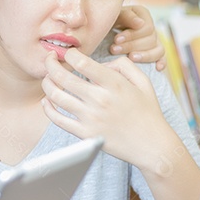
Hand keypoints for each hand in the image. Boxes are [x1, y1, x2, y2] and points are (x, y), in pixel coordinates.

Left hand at [42, 51, 169, 167]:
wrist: (152, 146)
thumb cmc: (148, 112)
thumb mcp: (143, 81)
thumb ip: (123, 65)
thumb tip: (100, 63)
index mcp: (114, 84)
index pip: (82, 63)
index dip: (70, 54)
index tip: (68, 52)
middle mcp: (99, 100)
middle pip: (62, 77)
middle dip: (51, 64)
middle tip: (49, 59)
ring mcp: (90, 118)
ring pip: (56, 96)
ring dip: (47, 83)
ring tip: (48, 78)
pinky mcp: (85, 134)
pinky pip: (58, 119)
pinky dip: (48, 108)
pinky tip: (48, 100)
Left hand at [110, 5, 164, 69]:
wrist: (105, 29)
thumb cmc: (109, 21)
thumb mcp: (115, 15)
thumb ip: (127, 16)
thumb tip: (140, 23)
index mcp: (143, 15)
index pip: (147, 27)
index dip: (132, 35)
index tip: (116, 40)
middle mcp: (151, 28)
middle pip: (151, 39)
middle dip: (131, 46)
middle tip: (114, 50)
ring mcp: (154, 41)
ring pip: (158, 50)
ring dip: (144, 56)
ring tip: (130, 58)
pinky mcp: (154, 52)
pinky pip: (162, 57)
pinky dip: (161, 62)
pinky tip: (157, 68)